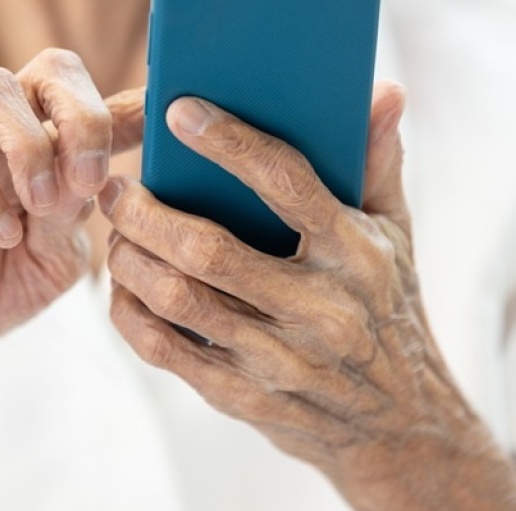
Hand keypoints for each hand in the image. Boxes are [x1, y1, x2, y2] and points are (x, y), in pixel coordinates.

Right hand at [0, 48, 140, 385]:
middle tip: (91, 177)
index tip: (166, 118)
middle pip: (42, 69)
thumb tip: (102, 171)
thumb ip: (73, 213)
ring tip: (42, 204)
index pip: (80, 98)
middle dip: (83, 113)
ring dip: (33, 145)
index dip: (127, 105)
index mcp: (28, 144)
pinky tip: (2, 236)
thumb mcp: (53, 258)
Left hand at [102, 81, 515, 509]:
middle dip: (143, 210)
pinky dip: (130, 312)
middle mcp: (319, 308)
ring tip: (116, 231)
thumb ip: (378, 163)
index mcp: (356, 253)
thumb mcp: (396, 236)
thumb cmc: (389, 309)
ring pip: (175, 298)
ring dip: (129, 257)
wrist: (400, 426)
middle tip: (115, 187)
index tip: (176, 112)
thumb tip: (384, 89)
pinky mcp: (244, 397)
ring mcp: (279, 360)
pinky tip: (124, 287)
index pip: (285, 181)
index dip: (226, 141)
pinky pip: (164, 349)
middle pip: (206, 248)